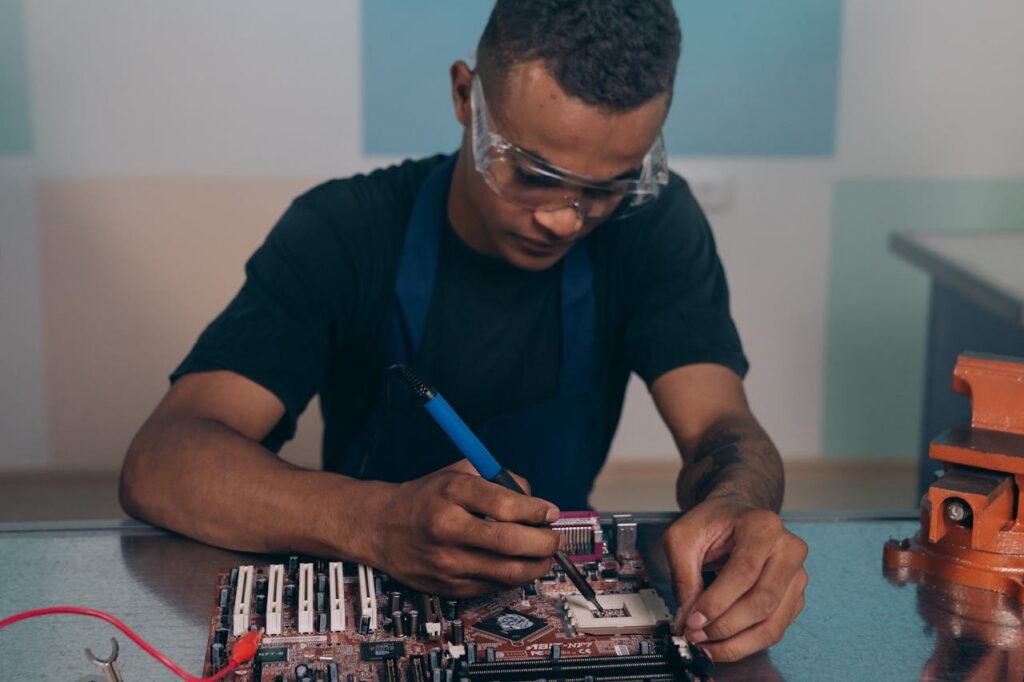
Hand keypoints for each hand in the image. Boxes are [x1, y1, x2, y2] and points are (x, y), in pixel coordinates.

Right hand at [368, 459, 562, 596]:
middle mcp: (447, 528)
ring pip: (508, 572)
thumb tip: (537, 501)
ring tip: (544, 555)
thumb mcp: (458, 473)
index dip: (537, 510)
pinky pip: (494, 586)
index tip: (551, 512)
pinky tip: (516, 565)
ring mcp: (447, 562)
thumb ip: (499, 479)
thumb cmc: (426, 497)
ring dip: (537, 565)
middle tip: (554, 538)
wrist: (381, 527)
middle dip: (544, 542)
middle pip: (511, 542)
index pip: (505, 504)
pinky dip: (513, 577)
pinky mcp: (448, 586)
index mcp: (451, 493)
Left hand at [663, 497, 807, 661]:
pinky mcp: (796, 596)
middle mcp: (788, 549)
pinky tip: (723, 644)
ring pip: (772, 623)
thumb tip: (686, 618)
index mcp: (763, 526)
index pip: (743, 572)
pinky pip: (775, 629)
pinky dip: (748, 643)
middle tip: (696, 636)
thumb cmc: (713, 521)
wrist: (736, 515)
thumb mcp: (683, 536)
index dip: (717, 602)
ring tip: (707, 646)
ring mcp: (797, 574)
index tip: (693, 621)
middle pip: (762, 602)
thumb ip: (683, 575)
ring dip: (737, 643)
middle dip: (725, 626)